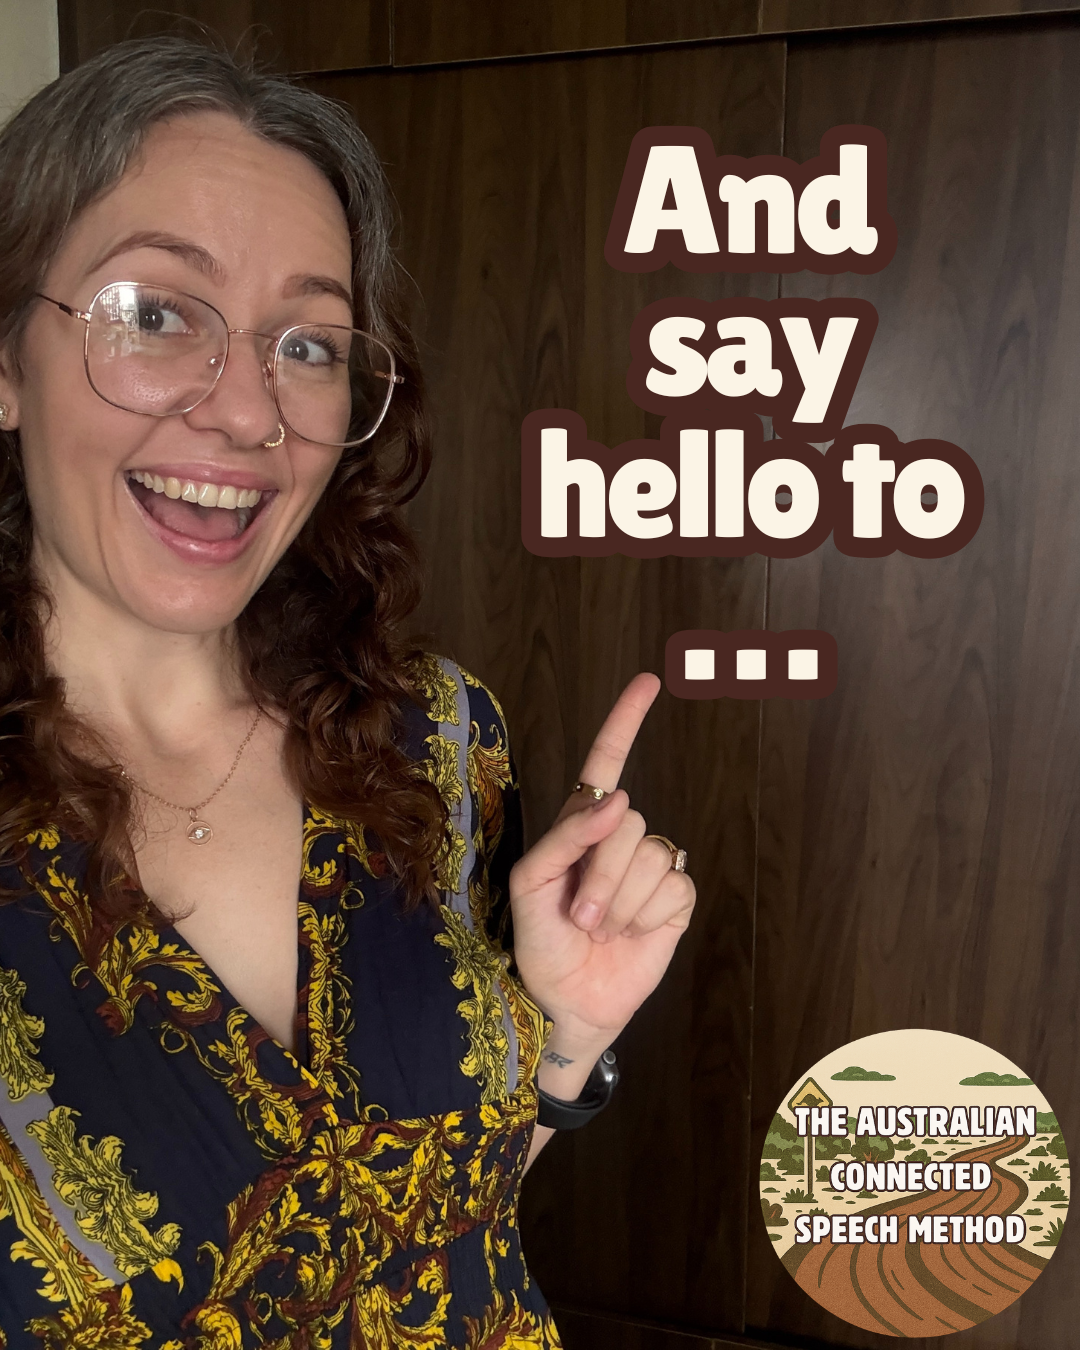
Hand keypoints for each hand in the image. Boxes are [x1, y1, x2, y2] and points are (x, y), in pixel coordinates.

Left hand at [509, 672, 695, 1081]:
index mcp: (579, 826)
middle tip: (580, 918)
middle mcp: (617, 838)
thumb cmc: (540, 943)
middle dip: (600, 876)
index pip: (606, 762)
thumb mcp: (531, 886)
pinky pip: (673, 885)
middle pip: (627, 822)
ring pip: (650, 855)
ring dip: (619, 902)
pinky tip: (631, 934)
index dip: (625, 722)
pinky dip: (646, 916)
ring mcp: (649, 867)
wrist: (567, 1001)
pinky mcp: (674, 898)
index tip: (649, 682)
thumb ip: (566, 837)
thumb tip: (617, 798)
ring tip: (600, 929)